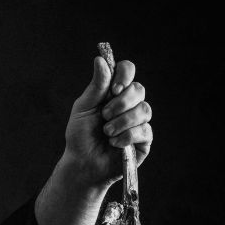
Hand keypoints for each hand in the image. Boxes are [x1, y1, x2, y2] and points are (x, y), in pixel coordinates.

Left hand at [62, 55, 152, 188]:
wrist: (81, 164)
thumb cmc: (80, 137)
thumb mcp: (83, 109)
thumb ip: (95, 86)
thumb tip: (101, 60)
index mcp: (114, 93)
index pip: (128, 70)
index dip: (124, 75)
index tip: (113, 89)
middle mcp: (129, 105)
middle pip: (139, 89)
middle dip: (121, 103)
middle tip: (104, 116)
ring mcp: (138, 122)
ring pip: (144, 110)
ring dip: (122, 122)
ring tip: (107, 133)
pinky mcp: (143, 141)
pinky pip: (144, 131)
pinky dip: (127, 136)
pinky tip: (114, 143)